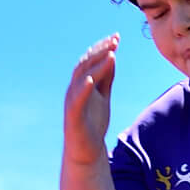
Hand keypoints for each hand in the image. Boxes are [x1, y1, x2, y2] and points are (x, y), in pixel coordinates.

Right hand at [63, 35, 118, 164]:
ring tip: (110, 54)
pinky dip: (83, 88)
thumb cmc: (93, 124)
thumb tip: (112, 57)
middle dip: (100, 51)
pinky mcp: (73, 116)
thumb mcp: (103, 96)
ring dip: (95, 65)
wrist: (86, 151)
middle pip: (85, 65)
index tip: (117, 37)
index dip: (102, 48)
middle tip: (115, 40)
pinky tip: (92, 79)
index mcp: (82, 85)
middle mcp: (75, 90)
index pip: (91, 61)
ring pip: (82, 78)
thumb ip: (106, 79)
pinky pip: (77, 100)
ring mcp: (72, 102)